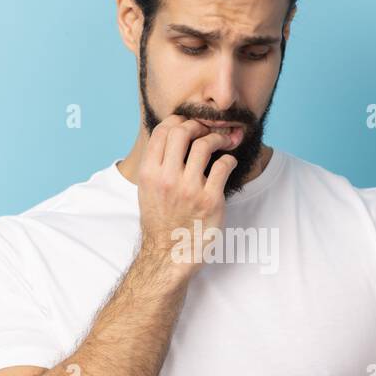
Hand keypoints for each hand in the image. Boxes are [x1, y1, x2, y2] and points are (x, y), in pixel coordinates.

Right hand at [136, 114, 237, 278]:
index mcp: (149, 173)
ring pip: (205, 145)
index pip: (162, 131)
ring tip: (223, 142)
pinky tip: (228, 163)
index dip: (178, 121)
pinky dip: (229, 159)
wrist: (169, 255)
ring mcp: (189, 189)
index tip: (189, 124)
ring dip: (218, 138)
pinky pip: (223, 165)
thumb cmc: (160, 221)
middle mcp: (167, 178)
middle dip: (198, 125)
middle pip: (182, 131)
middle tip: (207, 131)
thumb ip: (157, 164)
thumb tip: (172, 135)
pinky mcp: (210, 200)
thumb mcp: (147, 190)